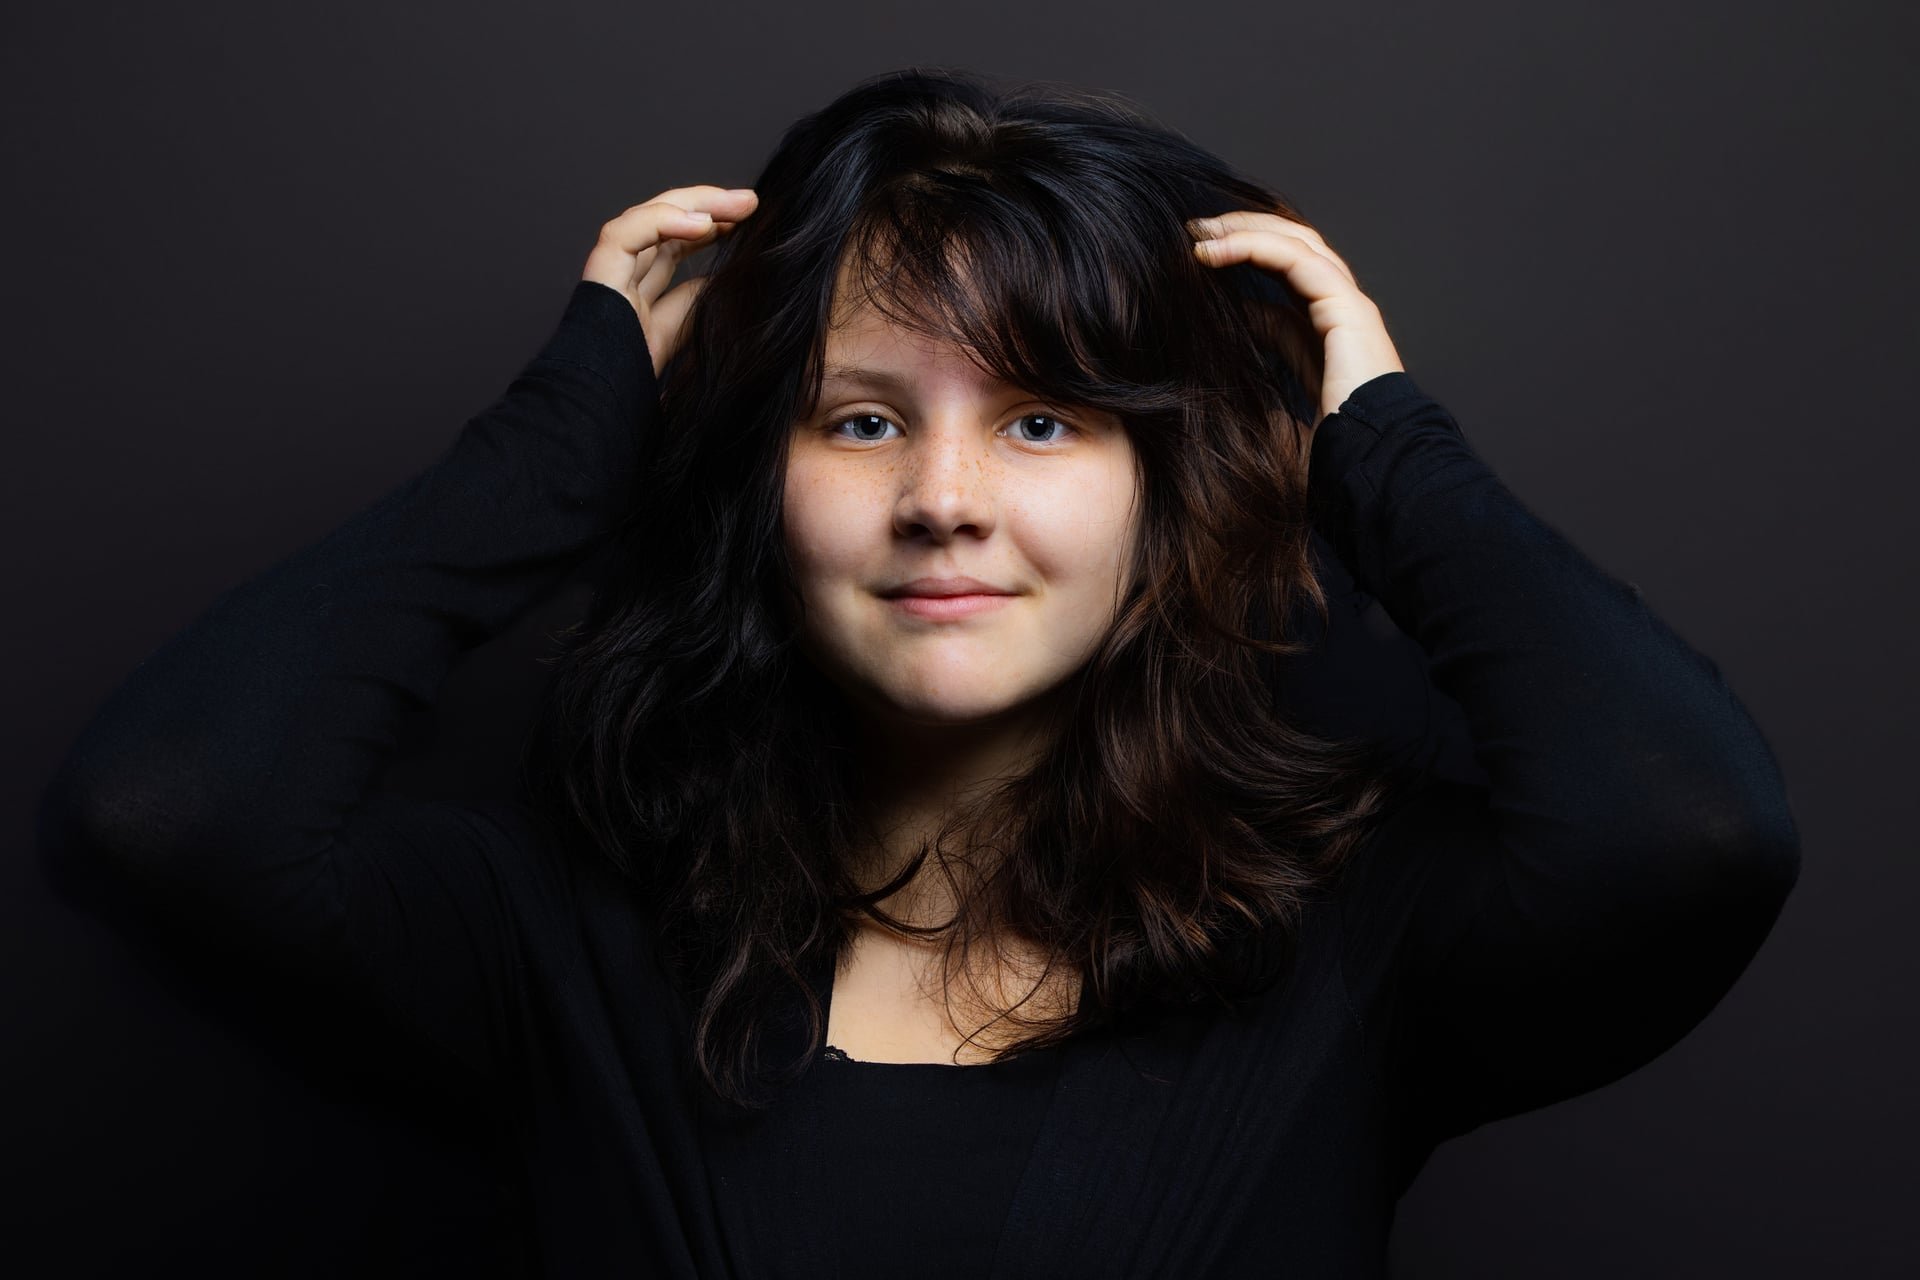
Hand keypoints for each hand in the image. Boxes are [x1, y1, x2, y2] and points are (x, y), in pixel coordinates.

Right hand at [581, 185, 759, 377]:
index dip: (710, 227)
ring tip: (739, 205)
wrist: (604, 404)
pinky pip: (627, 232)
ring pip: (650, 217)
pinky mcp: (599, 272)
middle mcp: (624, 276)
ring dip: (697, 204)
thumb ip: (700, 303)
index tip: (747, 221)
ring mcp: (610, 271)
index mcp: (641, 292)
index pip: (675, 245)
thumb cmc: (638, 381)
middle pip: (666, 223)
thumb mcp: (685, 334)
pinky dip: (664, 222)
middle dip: (709, 206)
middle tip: (751, 202)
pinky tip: (703, 224)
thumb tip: (733, 279)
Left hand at [1187, 211, 1404, 426]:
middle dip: (1244, 230)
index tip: (1198, 254)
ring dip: (1244, 230)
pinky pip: (1296, 260)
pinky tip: (1213, 252)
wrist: (1373, 457)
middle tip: (1195, 228)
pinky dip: (1253, 247)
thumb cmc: (1334, 437)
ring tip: (1199, 231)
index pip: (1285, 272)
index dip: (1243, 256)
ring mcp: (1348, 304)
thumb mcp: (1287, 380)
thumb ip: (1272, 344)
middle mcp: (1340, 308)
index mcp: (1328, 326)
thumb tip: (1239, 319)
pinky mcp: (1347, 307)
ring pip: (1296, 242)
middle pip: (1292, 246)